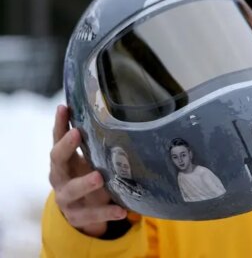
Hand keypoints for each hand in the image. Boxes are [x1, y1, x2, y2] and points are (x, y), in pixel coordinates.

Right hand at [49, 105, 126, 236]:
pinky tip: (122, 211)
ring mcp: (66, 198)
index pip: (57, 138)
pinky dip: (107, 212)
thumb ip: (96, 143)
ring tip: (99, 178)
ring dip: (84, 183)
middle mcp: (60, 177)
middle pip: (57, 160)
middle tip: (77, 133)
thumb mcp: (89, 159)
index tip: (64, 108)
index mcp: (63, 160)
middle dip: (66, 146)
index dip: (59, 123)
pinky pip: (91, 215)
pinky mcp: (78, 216)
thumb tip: (119, 114)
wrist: (81, 212)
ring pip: (71, 191)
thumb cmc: (86, 175)